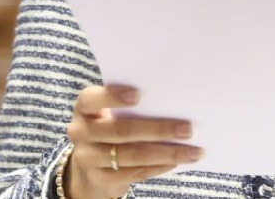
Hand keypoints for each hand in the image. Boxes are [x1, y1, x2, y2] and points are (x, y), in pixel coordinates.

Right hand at [65, 85, 202, 198]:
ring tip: (193, 151)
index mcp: (84, 108)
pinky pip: (134, 173)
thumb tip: (173, 103)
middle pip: (121, 130)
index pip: (91, 99)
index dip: (112, 96)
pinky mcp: (100, 179)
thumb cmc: (109, 127)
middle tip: (187, 129)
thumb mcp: (110, 113)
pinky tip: (175, 162)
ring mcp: (88, 158)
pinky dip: (158, 167)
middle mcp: (81, 132)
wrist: (89, 166)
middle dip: (157, 130)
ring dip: (166, 153)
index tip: (138, 94)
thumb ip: (131, 107)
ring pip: (132, 155)